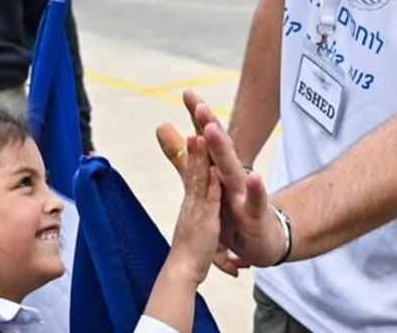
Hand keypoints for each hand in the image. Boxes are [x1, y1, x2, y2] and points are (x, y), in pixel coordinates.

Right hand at [161, 135, 222, 285]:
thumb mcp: (191, 227)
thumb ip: (193, 214)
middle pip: (192, 170)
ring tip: (201, 135)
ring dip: (200, 157)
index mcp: (190, 203)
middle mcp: (191, 202)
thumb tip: (193, 206)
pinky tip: (216, 168)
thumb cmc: (188, 253)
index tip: (194, 134)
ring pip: (199, 179)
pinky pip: (210, 199)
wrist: (181, 272)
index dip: (193, 153)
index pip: (192, 173)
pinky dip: (213, 183)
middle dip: (194, 146)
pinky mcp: (205, 221)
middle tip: (194, 124)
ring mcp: (197, 210)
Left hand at [182, 91, 287, 269]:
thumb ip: (184, 157)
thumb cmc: (233, 206)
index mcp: (219, 168)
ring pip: (233, 169)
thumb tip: (162, 127)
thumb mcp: (206, 182)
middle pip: (220, 147)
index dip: (198, 117)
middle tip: (199, 106)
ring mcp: (244, 192)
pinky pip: (256, 200)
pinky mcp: (256, 212)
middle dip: (210, 126)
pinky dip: (256, 189)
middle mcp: (232, 174)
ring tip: (212, 131)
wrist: (263, 238)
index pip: (207, 139)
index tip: (188, 93)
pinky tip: (254, 178)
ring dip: (223, 150)